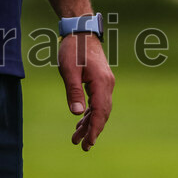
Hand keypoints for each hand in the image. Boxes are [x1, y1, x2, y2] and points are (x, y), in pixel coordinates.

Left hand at [58, 33, 113, 150]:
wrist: (81, 31)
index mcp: (101, 83)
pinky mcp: (101, 81)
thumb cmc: (73, 48)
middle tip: (82, 146)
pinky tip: (81, 121)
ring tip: (77, 138)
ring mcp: (105, 82)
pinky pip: (97, 101)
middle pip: (102, 113)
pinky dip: (90, 113)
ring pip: (100, 108)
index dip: (94, 129)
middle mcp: (107, 84)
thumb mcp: (69, 70)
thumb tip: (76, 114)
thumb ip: (73, 92)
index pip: (100, 112)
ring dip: (90, 123)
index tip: (88, 144)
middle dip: (93, 130)